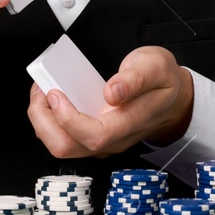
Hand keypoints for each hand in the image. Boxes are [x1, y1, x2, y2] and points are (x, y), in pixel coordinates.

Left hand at [27, 45, 193, 157]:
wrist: (174, 98)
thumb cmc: (163, 82)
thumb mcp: (156, 66)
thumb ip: (136, 79)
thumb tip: (112, 92)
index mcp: (130, 123)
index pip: (95, 136)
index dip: (68, 119)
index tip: (55, 93)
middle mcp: (114, 139)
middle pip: (68, 147)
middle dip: (43, 122)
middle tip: (40, 90)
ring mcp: (103, 141)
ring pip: (62, 146)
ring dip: (43, 121)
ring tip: (42, 91)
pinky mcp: (94, 137)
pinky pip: (65, 137)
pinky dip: (50, 119)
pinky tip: (52, 97)